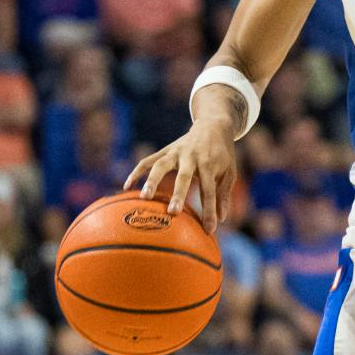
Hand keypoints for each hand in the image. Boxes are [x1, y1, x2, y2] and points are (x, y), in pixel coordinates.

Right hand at [125, 116, 236, 232]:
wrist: (212, 126)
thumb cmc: (222, 155)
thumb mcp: (229, 173)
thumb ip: (223, 195)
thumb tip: (221, 220)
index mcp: (209, 164)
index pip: (209, 190)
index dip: (209, 210)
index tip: (209, 229)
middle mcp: (191, 157)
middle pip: (184, 177)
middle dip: (179, 194)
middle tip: (173, 212)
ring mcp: (176, 152)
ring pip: (161, 165)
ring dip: (152, 180)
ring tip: (144, 198)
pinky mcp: (165, 150)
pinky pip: (147, 161)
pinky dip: (136, 172)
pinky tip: (126, 187)